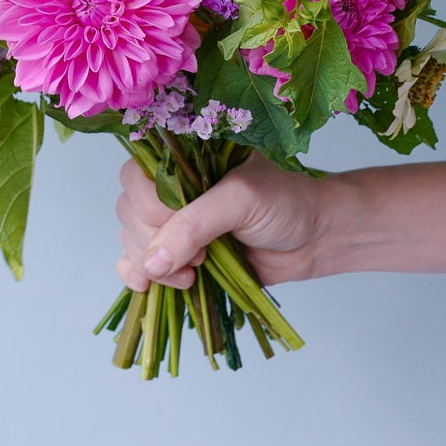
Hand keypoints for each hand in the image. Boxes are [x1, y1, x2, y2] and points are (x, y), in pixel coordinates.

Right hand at [114, 152, 331, 290]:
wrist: (316, 237)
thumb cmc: (286, 203)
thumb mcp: (241, 201)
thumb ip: (195, 225)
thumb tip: (152, 262)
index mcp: (185, 159)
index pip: (136, 178)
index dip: (150, 207)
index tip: (184, 225)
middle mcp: (173, 188)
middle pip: (129, 213)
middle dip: (155, 241)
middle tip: (199, 256)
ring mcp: (175, 223)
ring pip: (132, 241)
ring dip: (153, 264)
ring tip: (194, 274)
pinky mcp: (180, 255)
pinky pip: (137, 264)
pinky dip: (136, 276)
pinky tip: (147, 285)